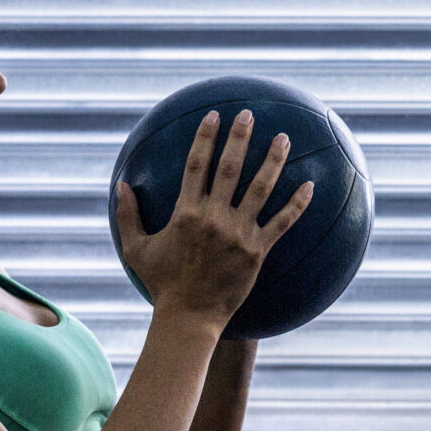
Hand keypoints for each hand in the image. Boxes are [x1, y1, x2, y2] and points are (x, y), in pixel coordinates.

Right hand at [114, 110, 314, 325]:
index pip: (196, 165)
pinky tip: (310, 185)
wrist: (189, 317)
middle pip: (230, 168)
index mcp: (185, 213)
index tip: (213, 116)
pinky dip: (297, 204)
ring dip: (273, 161)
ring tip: (284, 138)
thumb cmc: (162, 283)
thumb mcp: (136, 249)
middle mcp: (213, 218)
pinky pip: (283, 222)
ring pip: (261, 189)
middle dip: (240, 138)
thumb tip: (119, 185)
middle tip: (249, 114)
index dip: (205, 138)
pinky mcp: (257, 251)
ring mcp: (238, 234)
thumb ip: (127, 215)